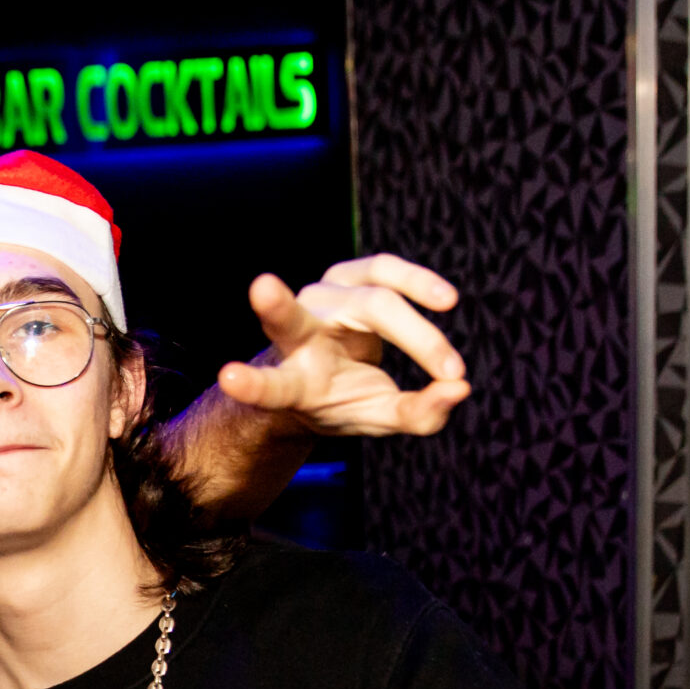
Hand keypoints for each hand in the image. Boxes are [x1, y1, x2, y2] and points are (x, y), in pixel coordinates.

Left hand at [212, 257, 471, 438]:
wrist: (331, 364)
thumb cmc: (347, 397)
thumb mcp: (378, 417)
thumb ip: (418, 415)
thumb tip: (460, 389)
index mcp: (295, 382)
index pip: (271, 387)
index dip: (252, 385)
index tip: (229, 376)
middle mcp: (297, 335)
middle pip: (299, 322)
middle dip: (287, 311)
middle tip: (295, 302)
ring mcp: (319, 298)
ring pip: (369, 298)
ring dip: (414, 325)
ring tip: (449, 332)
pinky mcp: (347, 274)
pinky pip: (386, 270)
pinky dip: (419, 284)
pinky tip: (446, 300)